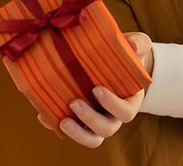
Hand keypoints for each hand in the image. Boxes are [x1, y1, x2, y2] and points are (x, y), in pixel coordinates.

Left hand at [59, 32, 152, 147]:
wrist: (112, 60)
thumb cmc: (126, 54)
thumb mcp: (135, 45)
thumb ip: (138, 44)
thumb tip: (135, 47)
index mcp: (130, 101)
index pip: (126, 112)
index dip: (112, 105)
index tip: (97, 89)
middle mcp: (114, 116)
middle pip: (106, 129)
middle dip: (90, 119)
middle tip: (74, 102)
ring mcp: (97, 121)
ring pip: (91, 138)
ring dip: (77, 133)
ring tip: (62, 121)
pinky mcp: (80, 121)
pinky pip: (71, 130)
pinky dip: (56, 125)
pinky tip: (44, 116)